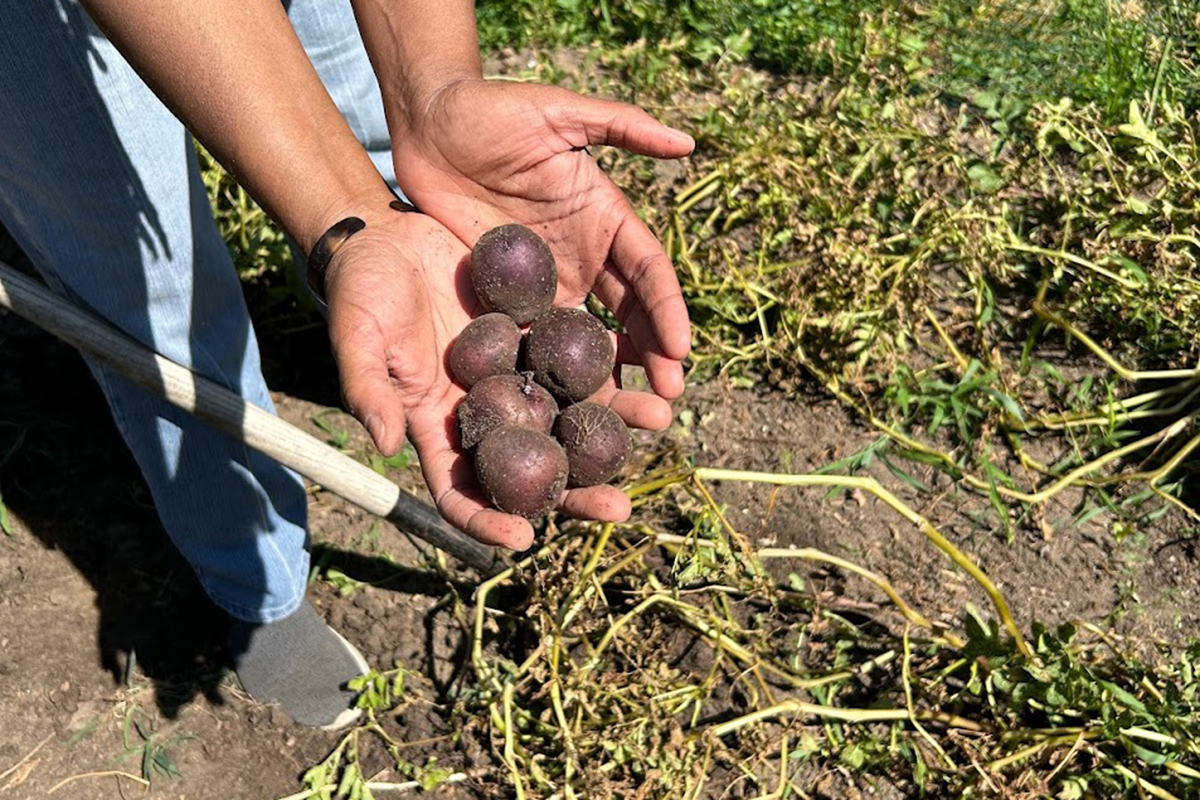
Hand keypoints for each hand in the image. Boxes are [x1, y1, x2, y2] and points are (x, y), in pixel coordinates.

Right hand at [324, 211, 669, 550]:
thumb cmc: (360, 287)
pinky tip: (650, 369)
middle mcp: (484, 409)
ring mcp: (514, 372)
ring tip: (658, 421)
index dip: (485, 519)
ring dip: (612, 426)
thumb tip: (385, 444)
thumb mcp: (357, 334)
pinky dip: (613, 368)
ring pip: (569, 414)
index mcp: (437, 425)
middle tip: (620, 509)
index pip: (460, 489)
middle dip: (576, 493)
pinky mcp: (536, 332)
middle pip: (533, 467)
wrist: (386, 231)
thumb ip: (367, 388)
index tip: (522, 539)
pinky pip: (580, 358)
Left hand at [391, 80, 694, 399]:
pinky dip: (550, 375)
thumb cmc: (494, 110)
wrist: (429, 123)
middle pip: (626, 318)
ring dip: (607, 380)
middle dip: (650, 360)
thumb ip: (622, 125)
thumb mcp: (559, 112)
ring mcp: (545, 284)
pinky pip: (530, 341)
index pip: (648, 275)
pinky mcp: (504, 299)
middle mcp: (584, 259)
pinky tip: (560, 410)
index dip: (667, 312)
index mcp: (606, 221)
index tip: (682, 352)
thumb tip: (688, 143)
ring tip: (626, 421)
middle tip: (665, 404)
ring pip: (584, 340)